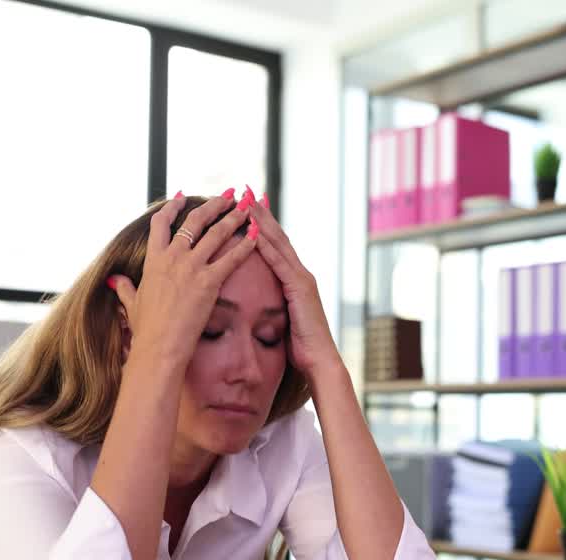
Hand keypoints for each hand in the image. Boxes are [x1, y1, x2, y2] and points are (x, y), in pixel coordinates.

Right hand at [109, 192, 255, 365]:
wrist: (159, 346)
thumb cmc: (146, 329)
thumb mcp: (132, 303)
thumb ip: (124, 287)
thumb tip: (113, 280)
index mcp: (153, 259)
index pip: (161, 223)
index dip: (173, 206)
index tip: (183, 195)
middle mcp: (172, 257)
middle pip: (195, 221)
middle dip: (213, 204)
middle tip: (227, 194)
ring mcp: (191, 268)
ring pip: (216, 233)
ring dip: (233, 217)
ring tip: (246, 206)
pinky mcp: (209, 282)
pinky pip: (232, 258)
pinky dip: (245, 244)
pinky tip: (256, 234)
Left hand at [247, 188, 341, 378]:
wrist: (320, 362)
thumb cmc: (299, 348)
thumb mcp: (281, 320)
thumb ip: (273, 304)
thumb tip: (254, 301)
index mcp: (293, 280)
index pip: (275, 246)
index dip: (261, 224)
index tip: (246, 205)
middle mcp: (300, 273)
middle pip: (277, 236)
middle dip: (261, 213)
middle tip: (246, 190)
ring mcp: (302, 279)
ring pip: (278, 243)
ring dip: (262, 221)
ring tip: (247, 200)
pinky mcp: (300, 289)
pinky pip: (279, 263)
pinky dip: (265, 246)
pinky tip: (252, 232)